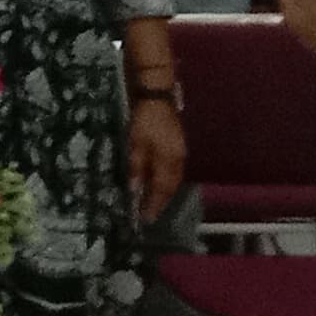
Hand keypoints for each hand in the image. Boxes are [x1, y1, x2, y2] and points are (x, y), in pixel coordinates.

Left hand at [127, 96, 187, 222]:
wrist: (157, 97)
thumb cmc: (144, 120)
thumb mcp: (136, 144)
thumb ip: (136, 168)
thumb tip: (135, 190)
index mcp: (169, 161)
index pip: (162, 190)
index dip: (154, 205)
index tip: (146, 218)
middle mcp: (179, 160)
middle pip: (170, 187)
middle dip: (161, 201)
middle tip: (150, 214)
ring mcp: (180, 153)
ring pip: (174, 180)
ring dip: (164, 193)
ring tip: (154, 203)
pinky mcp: (178, 147)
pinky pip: (174, 171)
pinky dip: (166, 181)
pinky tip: (158, 183)